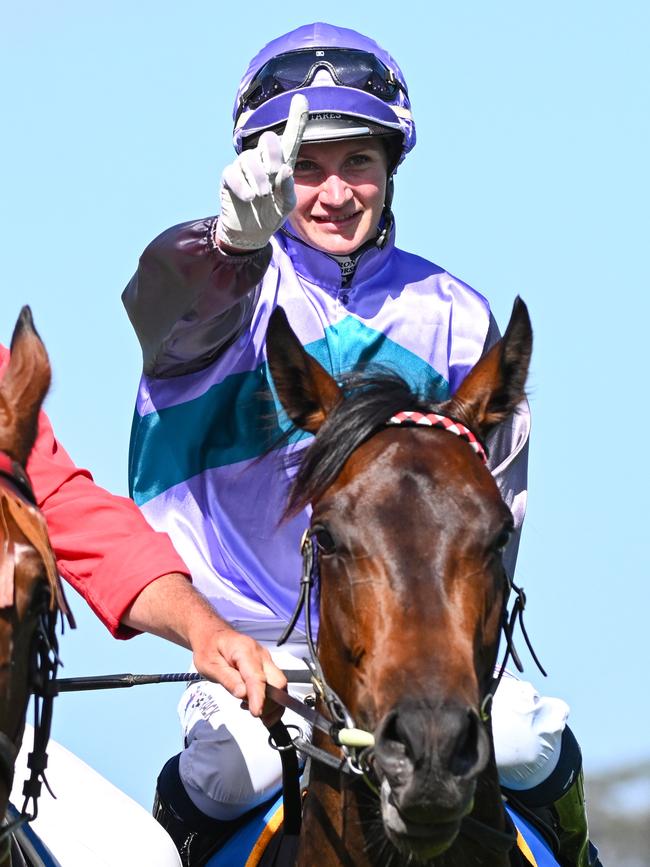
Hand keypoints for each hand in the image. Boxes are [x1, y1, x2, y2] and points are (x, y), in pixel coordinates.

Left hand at [193, 626, 287, 726]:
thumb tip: (242, 694)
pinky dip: (272, 699)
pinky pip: (275, 684)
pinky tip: (257, 705)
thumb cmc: (209, 649)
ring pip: (280, 685)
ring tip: (255, 711)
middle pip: (277, 681)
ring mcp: (266, 660)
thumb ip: (227, 679)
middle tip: (255, 714)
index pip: (257, 677)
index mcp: (245, 651)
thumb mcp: (209, 666)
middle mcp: (261, 654)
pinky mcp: (267, 666)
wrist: (213, 636)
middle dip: (271, 703)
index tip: (257, 713)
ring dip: (273, 703)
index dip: (259, 697)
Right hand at [215, 94, 308, 251]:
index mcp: (281, 164)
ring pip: (250, 159)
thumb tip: (284, 168)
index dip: (296, 118)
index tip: (301, 98)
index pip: (290, 138)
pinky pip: (234, 173)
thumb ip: (289, 187)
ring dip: (259, 179)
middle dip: (273, 155)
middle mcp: (263, 160)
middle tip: (274, 174)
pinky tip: (249, 198)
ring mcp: (244, 167)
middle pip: (268, 140)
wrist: (251, 233)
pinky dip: (243, 187)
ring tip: (261, 195)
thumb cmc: (271, 214)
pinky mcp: (229, 177)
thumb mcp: (287, 204)